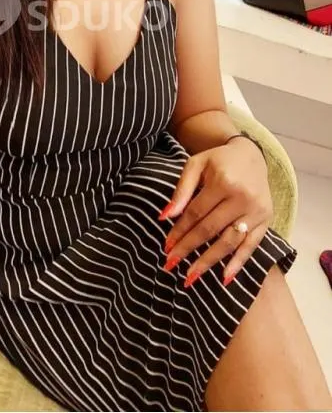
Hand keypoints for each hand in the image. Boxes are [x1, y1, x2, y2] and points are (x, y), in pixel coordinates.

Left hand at [159, 137, 271, 286]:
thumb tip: (166, 217)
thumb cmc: (218, 160)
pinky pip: (251, 245)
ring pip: (229, 241)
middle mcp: (242, 198)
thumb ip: (181, 190)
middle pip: (210, 229)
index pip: (196, 213)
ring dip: (209, 261)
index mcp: (223, 182)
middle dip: (189, 249)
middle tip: (171, 264)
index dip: (180, 231)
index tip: (166, 247)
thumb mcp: (196, 165)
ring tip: (191, 276)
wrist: (251, 155)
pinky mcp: (266, 220)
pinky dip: (238, 263)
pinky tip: (224, 277)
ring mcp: (256, 211)